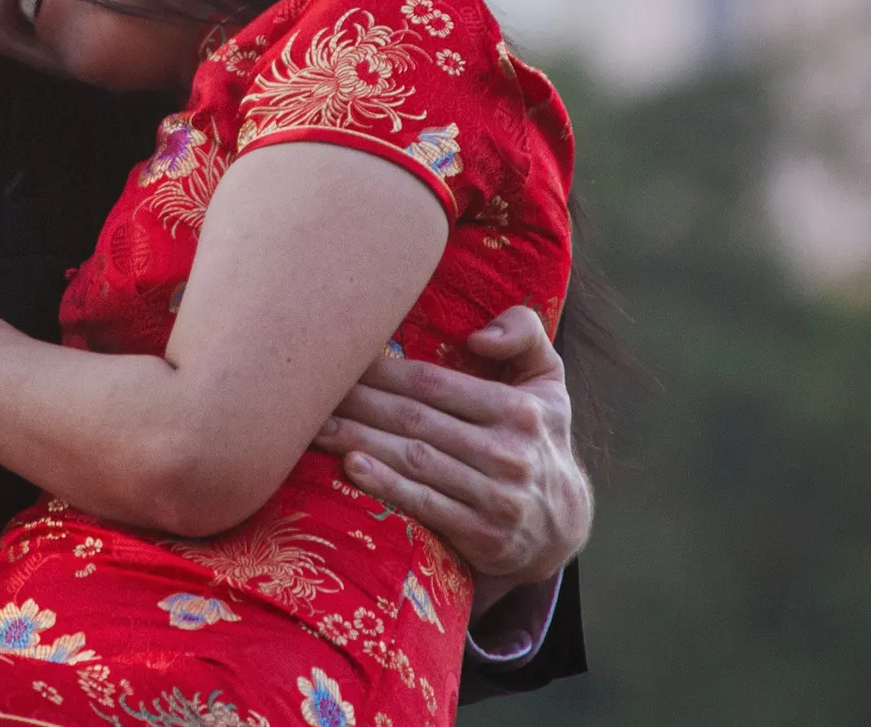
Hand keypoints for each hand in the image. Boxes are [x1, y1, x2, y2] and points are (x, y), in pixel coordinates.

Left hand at [314, 306, 591, 592]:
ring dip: (358, 440)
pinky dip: (386, 484)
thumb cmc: (536, 438)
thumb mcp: (548, 382)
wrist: (560, 525)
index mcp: (520, 409)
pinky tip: (350, 466)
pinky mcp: (484, 536)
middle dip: (358, 403)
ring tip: (312, 427)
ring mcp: (498, 498)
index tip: (340, 359)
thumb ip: (525, 334)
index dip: (382, 370)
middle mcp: (510, 452)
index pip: (434, 383)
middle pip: (415, 419)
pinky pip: (425, 505)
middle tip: (310, 392)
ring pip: (414, 460)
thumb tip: (479, 334)